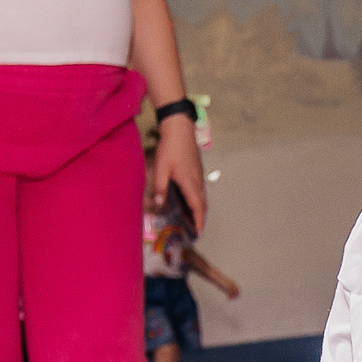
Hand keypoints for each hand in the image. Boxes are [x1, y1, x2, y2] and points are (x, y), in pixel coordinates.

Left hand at [152, 114, 205, 232]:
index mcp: (189, 182)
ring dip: (199, 209)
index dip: (198, 220)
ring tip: (193, 219)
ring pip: (202, 197)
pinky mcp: (197, 170)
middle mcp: (197, 180)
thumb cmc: (170, 148)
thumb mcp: (161, 168)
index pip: (197, 206)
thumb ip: (160, 186)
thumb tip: (159, 203)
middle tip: (196, 230)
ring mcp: (199, 174)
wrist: (180, 128)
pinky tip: (191, 200)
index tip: (198, 232)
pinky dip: (198, 200)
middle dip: (200, 218)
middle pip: (202, 204)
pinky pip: (200, 189)